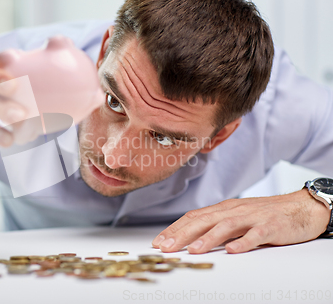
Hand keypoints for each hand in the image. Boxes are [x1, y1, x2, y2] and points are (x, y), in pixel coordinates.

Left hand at [152, 188, 330, 253]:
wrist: (299, 207)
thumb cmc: (264, 214)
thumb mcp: (236, 216)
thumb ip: (216, 225)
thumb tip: (190, 237)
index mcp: (223, 208)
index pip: (193, 217)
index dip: (174, 229)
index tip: (158, 242)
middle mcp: (234, 210)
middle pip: (203, 221)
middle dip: (182, 235)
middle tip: (166, 248)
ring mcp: (252, 217)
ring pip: (226, 226)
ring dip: (208, 239)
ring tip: (193, 250)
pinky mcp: (270, 226)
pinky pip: (256, 235)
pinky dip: (244, 243)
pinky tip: (233, 251)